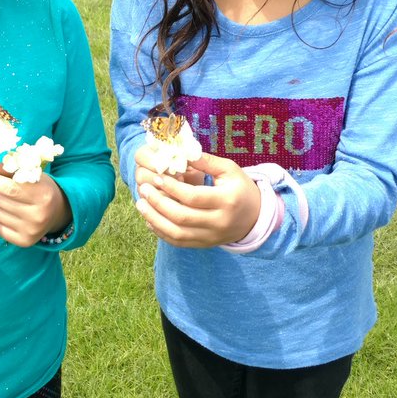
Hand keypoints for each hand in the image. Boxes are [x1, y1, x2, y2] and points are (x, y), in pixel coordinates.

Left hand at [0, 161, 71, 246]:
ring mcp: (31, 230)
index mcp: (42, 195)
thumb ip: (8, 170)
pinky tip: (11, 215)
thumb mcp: (30, 174)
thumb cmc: (40, 188)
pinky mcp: (25, 241)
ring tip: (10, 203)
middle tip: (5, 190)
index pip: (9, 187)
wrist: (57, 211)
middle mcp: (38, 215)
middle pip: (0, 200)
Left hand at [134, 152, 260, 247]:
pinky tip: (150, 219)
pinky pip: (179, 242)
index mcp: (227, 200)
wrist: (255, 216)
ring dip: (155, 220)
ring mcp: (211, 237)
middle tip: (145, 189)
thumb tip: (180, 152)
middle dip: (159, 203)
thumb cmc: (240, 188)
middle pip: (182, 217)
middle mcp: (219, 222)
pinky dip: (161, 232)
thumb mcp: (229, 169)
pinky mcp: (205, 244)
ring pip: (177, 234)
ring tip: (140, 205)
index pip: (194, 197)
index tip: (157, 176)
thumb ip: (206, 161)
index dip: (172, 188)